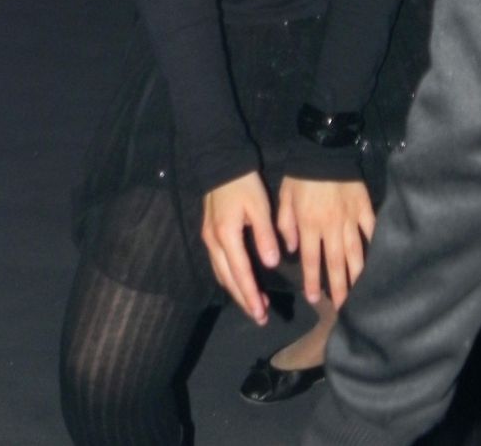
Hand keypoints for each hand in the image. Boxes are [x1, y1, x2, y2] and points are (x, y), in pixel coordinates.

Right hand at [202, 171, 280, 324]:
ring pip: (221, 273)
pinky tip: (239, 281)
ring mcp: (208, 238)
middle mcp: (213, 242)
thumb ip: (264, 236)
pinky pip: (218, 263)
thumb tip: (271, 264)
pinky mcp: (208, 233)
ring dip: (236, 290)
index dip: (251, 295)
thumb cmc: (244, 183)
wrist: (221, 163)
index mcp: (226, 236)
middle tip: (259, 317)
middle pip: (228, 279)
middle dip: (244, 299)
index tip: (261, 313)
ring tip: (253, 304)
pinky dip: (229, 277)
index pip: (240, 273)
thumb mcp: (259, 207)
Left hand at [277, 176, 375, 309]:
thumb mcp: (285, 198)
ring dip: (357, 275)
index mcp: (310, 225)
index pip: (312, 260)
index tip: (314, 298)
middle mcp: (332, 227)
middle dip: (339, 288)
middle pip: (337, 264)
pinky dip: (374, 247)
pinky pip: (371, 231)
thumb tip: (293, 249)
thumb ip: (286, 226)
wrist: (325, 149)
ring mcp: (351, 218)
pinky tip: (377, 260)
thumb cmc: (301, 175)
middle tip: (342, 307)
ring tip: (360, 293)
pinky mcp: (364, 208)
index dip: (312, 282)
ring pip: (356, 253)